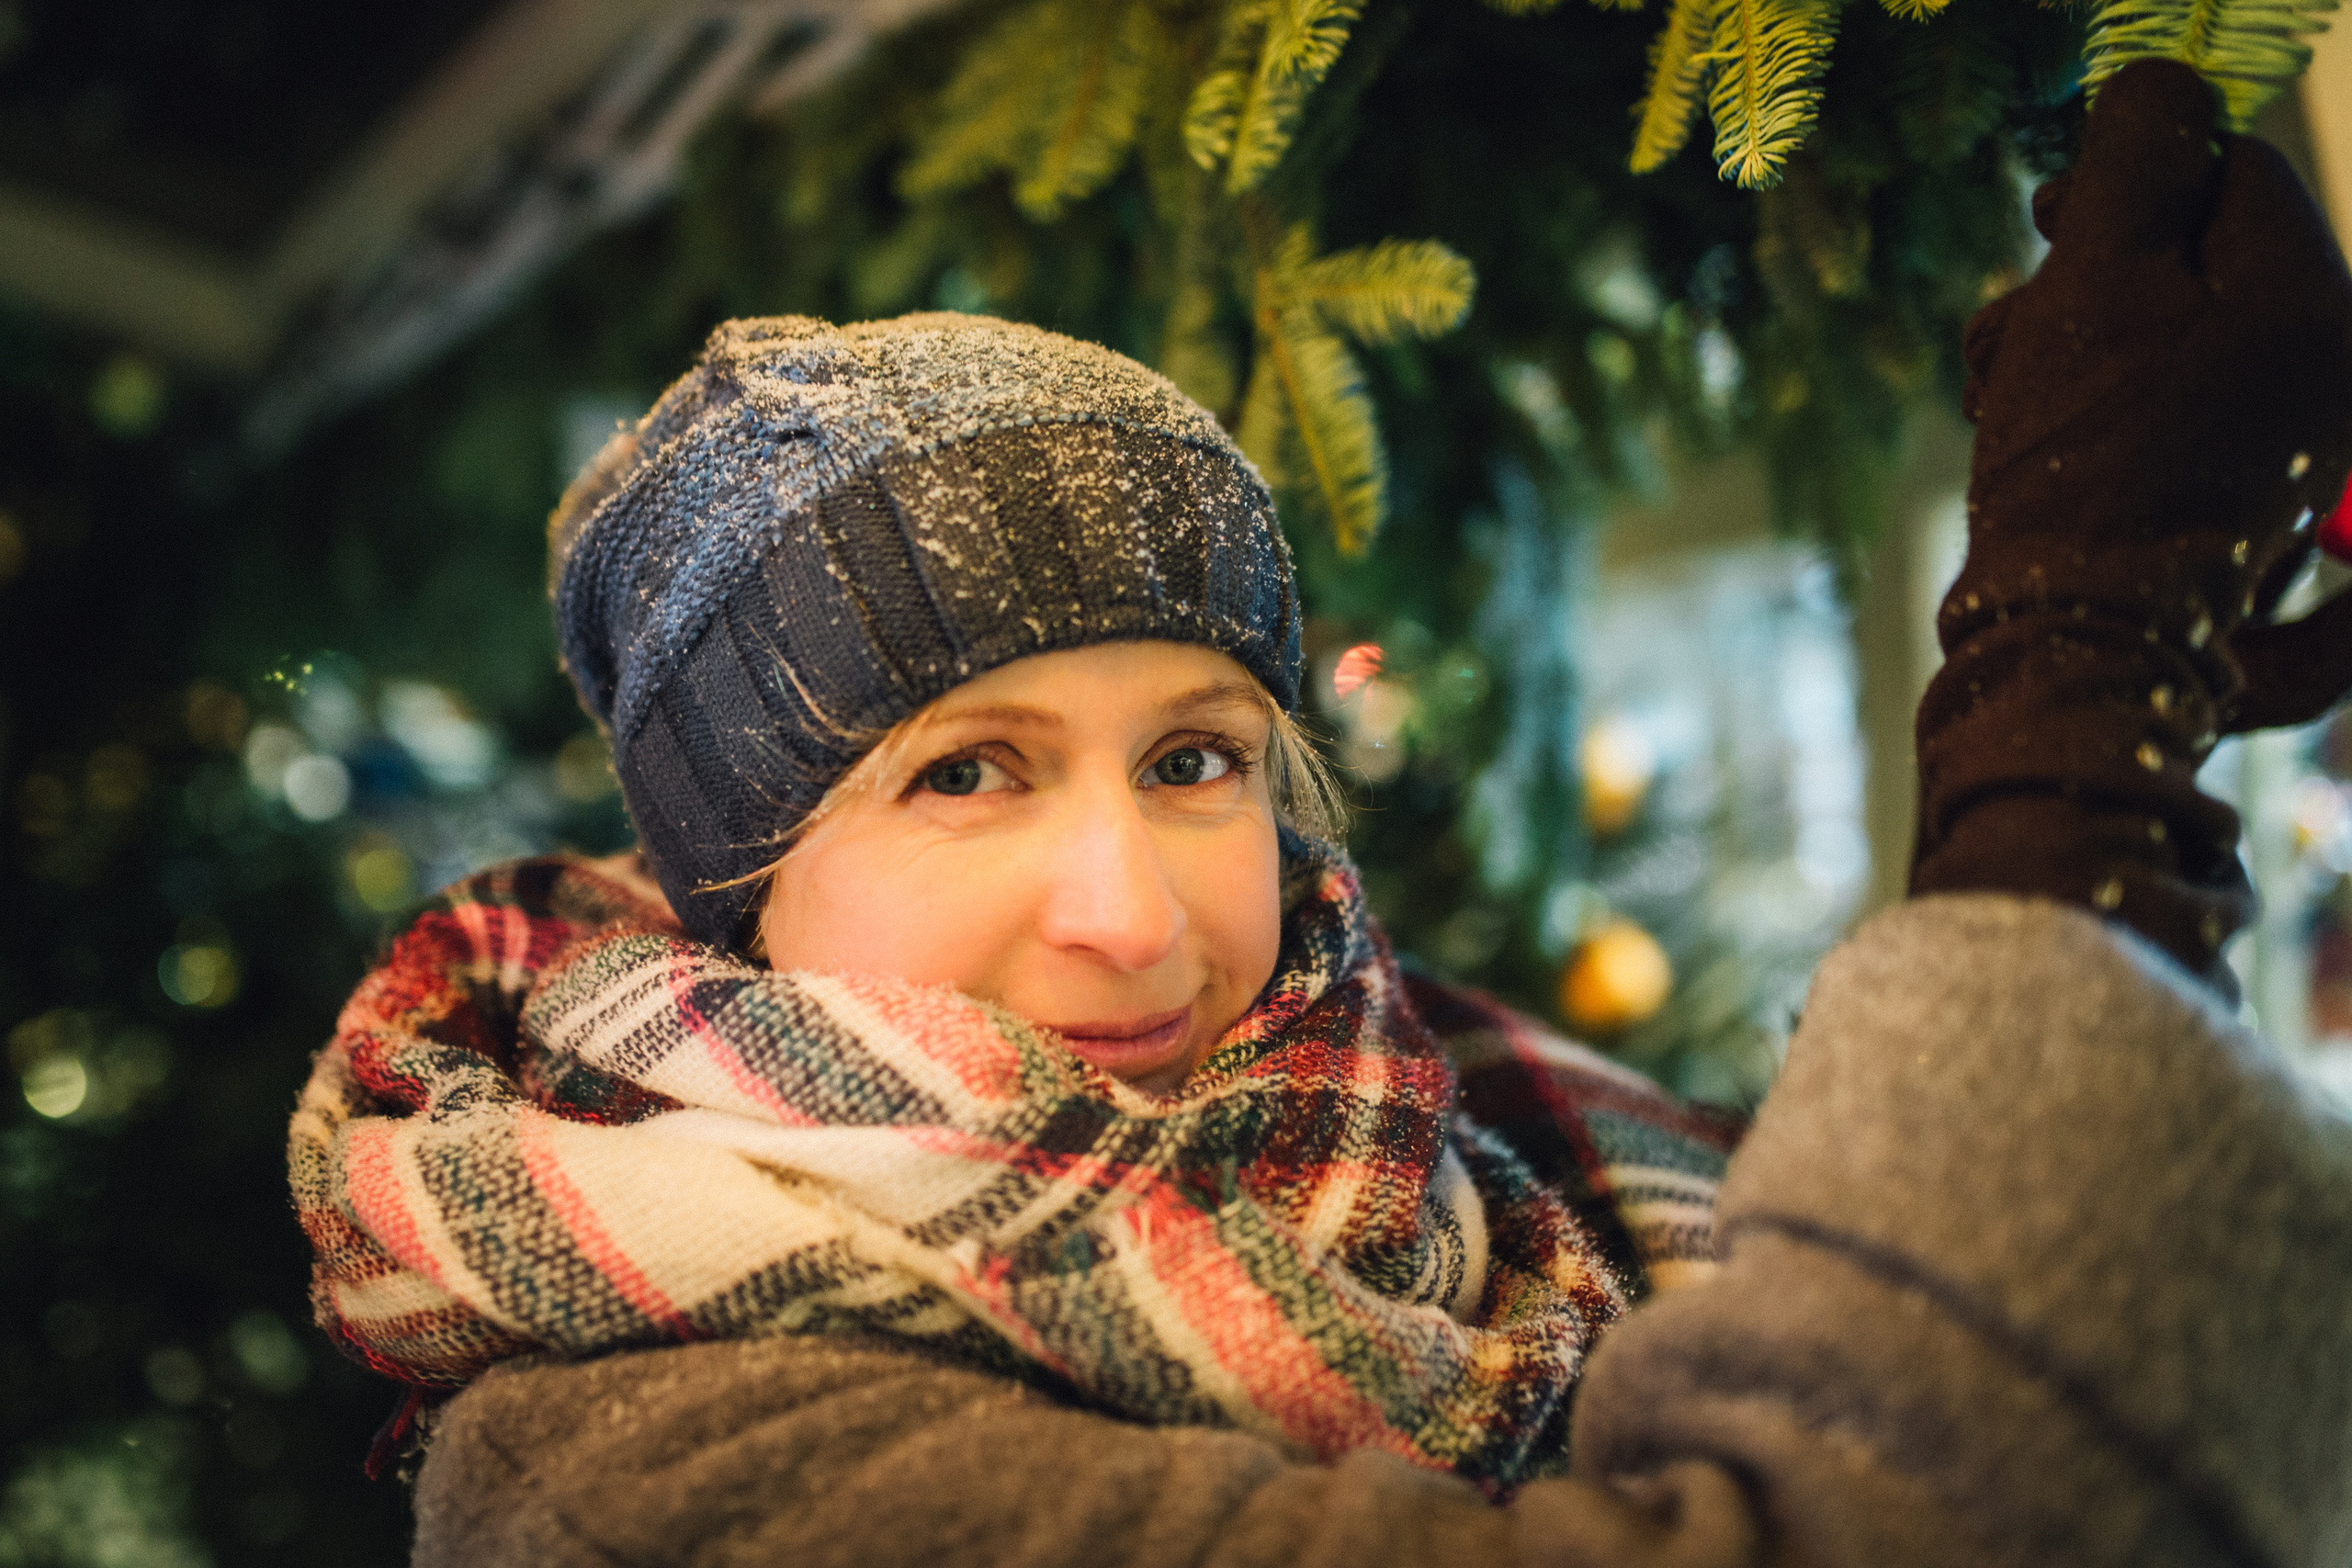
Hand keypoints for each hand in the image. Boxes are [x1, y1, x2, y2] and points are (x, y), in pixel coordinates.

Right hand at [1951, 57, 2351, 679]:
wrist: (2069, 647)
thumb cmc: (2083, 465)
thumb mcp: (2098, 280)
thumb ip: (2136, 159)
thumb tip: (2164, 89)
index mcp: (2319, 308)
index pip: (2231, 174)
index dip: (2124, 180)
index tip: (2042, 215)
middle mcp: (2327, 374)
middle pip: (2195, 260)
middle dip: (2087, 281)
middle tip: (2013, 331)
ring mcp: (2287, 448)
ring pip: (2166, 337)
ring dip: (2068, 349)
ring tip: (2004, 403)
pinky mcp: (2233, 502)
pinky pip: (2164, 409)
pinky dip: (2088, 411)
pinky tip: (2028, 444)